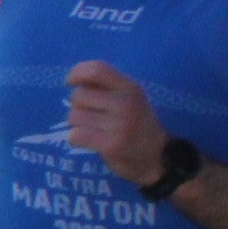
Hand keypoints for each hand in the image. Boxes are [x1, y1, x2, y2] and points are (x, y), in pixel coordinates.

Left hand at [64, 60, 167, 184]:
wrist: (157, 159)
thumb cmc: (137, 126)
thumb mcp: (130, 99)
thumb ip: (107, 87)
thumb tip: (75, 78)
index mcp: (130, 88)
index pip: (97, 69)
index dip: (77, 72)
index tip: (70, 82)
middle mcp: (125, 103)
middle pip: (78, 95)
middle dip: (78, 106)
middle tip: (92, 117)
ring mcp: (118, 124)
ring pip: (74, 116)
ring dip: (77, 124)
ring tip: (93, 130)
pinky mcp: (110, 145)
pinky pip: (75, 135)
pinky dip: (76, 139)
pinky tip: (88, 141)